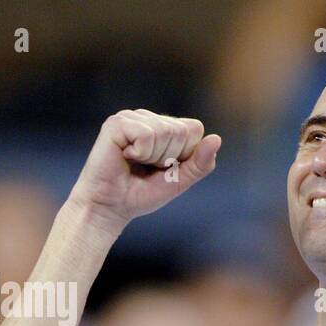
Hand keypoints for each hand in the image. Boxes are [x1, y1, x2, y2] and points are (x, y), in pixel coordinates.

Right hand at [70, 109, 220, 231]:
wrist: (108, 208)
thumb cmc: (139, 195)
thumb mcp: (178, 181)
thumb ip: (200, 163)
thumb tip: (217, 139)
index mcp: (164, 126)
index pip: (194, 129)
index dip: (184, 155)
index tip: (163, 168)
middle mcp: (148, 118)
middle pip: (182, 130)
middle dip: (168, 157)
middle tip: (146, 168)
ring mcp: (132, 118)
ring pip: (165, 131)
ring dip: (153, 157)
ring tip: (134, 163)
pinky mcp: (117, 123)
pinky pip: (147, 134)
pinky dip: (140, 153)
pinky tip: (125, 157)